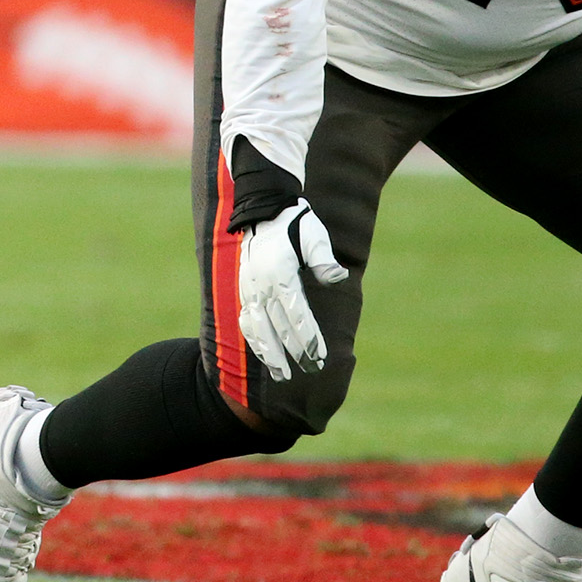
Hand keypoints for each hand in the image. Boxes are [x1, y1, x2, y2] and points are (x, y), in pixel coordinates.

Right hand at [235, 200, 347, 380]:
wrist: (262, 207)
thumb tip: (338, 277)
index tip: (319, 357)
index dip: (309, 338)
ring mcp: (249, 289)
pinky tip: (264, 353)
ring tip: (281, 375)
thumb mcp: (314, 236)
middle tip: (310, 370)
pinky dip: (254, 340)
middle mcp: (261, 285)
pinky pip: (246, 321)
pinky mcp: (243, 289)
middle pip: (279, 327)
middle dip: (295, 352)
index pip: (297, 315)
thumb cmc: (295, 222)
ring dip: (270, 354)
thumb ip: (324, 259)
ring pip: (257, 329)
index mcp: (280, 274)